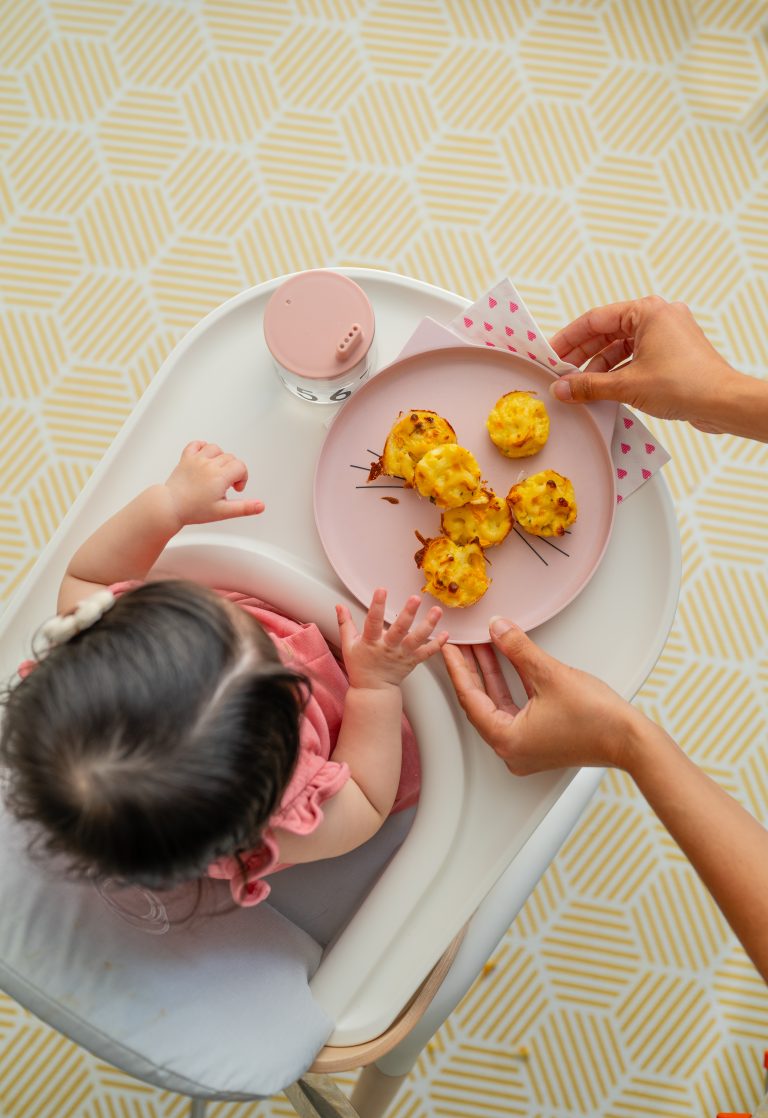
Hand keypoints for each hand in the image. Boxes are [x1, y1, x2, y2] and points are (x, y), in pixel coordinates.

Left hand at [164, 442, 264, 526]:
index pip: (240, 466)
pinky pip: (196, 444)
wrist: (169, 507)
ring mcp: (196, 459)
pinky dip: (202, 447)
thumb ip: (244, 508)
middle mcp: (208, 464)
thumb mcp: (223, 512)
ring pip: (215, 449)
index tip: (236, 488)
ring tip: (216, 472)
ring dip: (220, 458)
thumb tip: (261, 506)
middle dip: (233, 470)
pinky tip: (204, 459)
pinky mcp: (185, 459)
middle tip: (226, 485)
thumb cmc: (193, 510)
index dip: (242, 477)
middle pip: (230, 458)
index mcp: (219, 476)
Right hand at [336, 589, 448, 689]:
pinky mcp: (412, 661)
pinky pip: (426, 653)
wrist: (373, 690)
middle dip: (408, 613)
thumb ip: (345, 624)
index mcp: (371, 642)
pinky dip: (437, 644)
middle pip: (399, 630)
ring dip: (428, 625)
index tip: (381, 590)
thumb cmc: (360, 666)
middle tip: (415, 598)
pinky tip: (446, 633)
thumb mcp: (348, 645)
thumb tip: (339, 605)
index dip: (377, 606)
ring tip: (437, 611)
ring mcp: (402, 655)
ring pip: (417, 640)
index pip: (373, 622)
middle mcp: (388, 648)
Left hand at [442, 618, 643, 774]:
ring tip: (481, 644)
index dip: (457, 668)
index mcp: (506, 740)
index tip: (448, 647)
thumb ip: (518, 648)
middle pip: (481, 701)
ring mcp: (526, 747)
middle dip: (472, 668)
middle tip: (460, 642)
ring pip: (498, 703)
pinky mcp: (540, 740)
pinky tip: (506, 661)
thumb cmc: (596, 718)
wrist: (631, 740)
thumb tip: (498, 628)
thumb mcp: (550, 674)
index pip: (470, 698)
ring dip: (491, 674)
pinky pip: (515, 708)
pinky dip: (509, 685)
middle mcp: (511, 749)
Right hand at [548, 296, 741, 433]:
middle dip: (583, 354)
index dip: (569, 338)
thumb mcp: (627, 385)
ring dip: (600, 366)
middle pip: (608, 332)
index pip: (595, 319)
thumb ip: (588, 386)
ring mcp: (667, 334)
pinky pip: (636, 357)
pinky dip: (618, 371)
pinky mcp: (673, 353)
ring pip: (622, 346)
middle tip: (560, 372)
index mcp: (647, 311)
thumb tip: (561, 389)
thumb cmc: (684, 384)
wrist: (724, 403)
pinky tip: (603, 389)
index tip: (551, 353)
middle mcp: (658, 316)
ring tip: (580, 387)